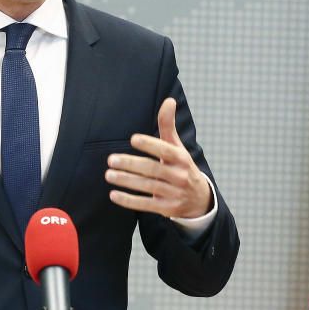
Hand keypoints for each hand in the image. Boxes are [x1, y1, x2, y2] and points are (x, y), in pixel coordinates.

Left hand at [106, 98, 212, 218]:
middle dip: (131, 164)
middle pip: (153, 169)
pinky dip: (129, 200)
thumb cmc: (182, 167)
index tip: (133, 139)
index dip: (150, 144)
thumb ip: (168, 125)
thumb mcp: (177, 147)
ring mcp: (174, 193)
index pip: (165, 150)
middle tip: (111, 159)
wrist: (200, 199)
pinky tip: (114, 195)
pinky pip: (146, 205)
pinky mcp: (167, 208)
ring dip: (126, 181)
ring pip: (148, 186)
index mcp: (181, 158)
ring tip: (109, 174)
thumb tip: (168, 101)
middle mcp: (179, 176)